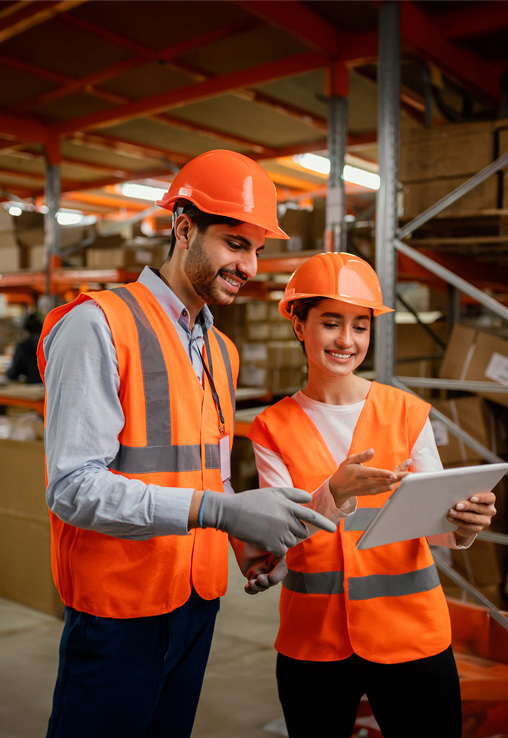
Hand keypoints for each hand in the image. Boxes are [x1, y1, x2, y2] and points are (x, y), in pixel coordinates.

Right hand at [200, 487, 336, 556]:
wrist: (231, 513)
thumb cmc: (251, 501)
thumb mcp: (272, 492)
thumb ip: (292, 494)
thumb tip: (309, 498)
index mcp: (288, 506)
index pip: (312, 516)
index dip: (324, 523)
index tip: (333, 529)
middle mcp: (287, 519)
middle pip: (302, 532)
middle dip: (294, 531)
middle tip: (278, 525)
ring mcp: (280, 533)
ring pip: (292, 542)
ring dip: (284, 539)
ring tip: (268, 529)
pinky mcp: (272, 544)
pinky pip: (282, 550)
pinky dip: (276, 547)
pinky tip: (264, 538)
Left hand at [229, 537, 285, 593]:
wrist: (240, 540)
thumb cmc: (252, 537)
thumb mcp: (262, 540)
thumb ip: (270, 544)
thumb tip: (277, 547)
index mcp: (276, 559)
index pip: (282, 570)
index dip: (278, 575)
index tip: (270, 576)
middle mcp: (271, 567)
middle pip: (273, 581)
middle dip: (267, 582)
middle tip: (259, 578)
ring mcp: (262, 572)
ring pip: (264, 586)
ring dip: (258, 587)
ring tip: (251, 583)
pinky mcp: (253, 576)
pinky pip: (254, 588)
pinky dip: (251, 590)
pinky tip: (247, 588)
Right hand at [329, 448, 409, 507]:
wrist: (339, 489)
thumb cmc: (344, 472)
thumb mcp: (349, 461)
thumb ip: (362, 456)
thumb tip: (372, 450)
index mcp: (360, 474)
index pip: (374, 474)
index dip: (385, 474)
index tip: (394, 473)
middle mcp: (367, 483)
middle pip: (386, 481)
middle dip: (399, 476)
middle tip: (410, 471)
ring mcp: (371, 489)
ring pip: (389, 486)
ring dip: (399, 479)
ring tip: (407, 470)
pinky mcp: (374, 492)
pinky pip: (387, 488)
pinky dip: (395, 482)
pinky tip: (400, 475)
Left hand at [447, 491, 496, 540]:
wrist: (465, 518)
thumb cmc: (466, 502)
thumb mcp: (468, 497)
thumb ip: (466, 495)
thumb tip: (455, 494)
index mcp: (489, 500)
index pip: (490, 498)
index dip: (481, 498)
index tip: (472, 498)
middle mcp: (490, 510)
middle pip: (479, 508)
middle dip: (467, 506)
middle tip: (457, 505)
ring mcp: (485, 521)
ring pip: (473, 518)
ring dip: (460, 515)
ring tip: (451, 512)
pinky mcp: (478, 528)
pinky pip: (468, 526)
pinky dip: (458, 521)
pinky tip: (451, 518)